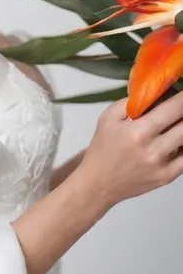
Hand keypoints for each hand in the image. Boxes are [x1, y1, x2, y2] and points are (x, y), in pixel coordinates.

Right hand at [76, 90, 182, 208]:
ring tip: (174, 124)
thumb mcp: (108, 117)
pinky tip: (176, 140)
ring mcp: (163, 165)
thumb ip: (129, 102)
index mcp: (138, 131)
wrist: (99, 182)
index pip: (173, 109)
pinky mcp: (168, 177)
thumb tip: (152, 91)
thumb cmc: (102, 147)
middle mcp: (154, 149)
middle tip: (179, 109)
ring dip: (182, 128)